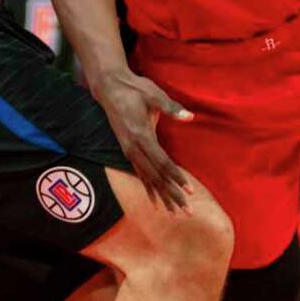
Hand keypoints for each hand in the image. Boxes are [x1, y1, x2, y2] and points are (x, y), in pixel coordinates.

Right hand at [94, 69, 192, 212]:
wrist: (110, 88)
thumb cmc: (134, 89)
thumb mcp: (154, 94)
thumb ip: (171, 107)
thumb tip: (190, 117)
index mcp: (141, 135)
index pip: (162, 162)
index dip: (176, 177)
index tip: (189, 190)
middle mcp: (133, 148)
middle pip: (155, 177)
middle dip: (171, 195)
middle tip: (187, 211)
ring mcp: (128, 151)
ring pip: (147, 179)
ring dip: (162, 196)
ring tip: (174, 213)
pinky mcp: (127, 151)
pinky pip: (139, 175)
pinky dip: (149, 189)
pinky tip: (156, 203)